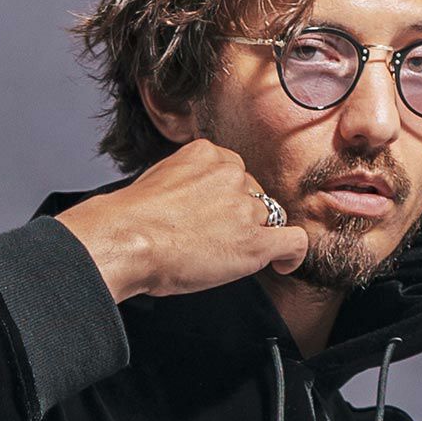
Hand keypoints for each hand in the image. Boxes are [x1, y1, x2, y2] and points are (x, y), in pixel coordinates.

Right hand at [56, 139, 309, 301]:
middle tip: (215, 241)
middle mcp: (231, 174)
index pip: (233, 173)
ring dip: (254, 237)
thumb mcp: (157, 181)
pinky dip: (292, 255)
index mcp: (206, 154)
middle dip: (240, 218)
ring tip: (229, 257)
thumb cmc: (131, 221)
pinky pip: (293, 242)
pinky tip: (283, 265)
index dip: (228, 198)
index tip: (218, 216)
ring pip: (268, 219)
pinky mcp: (255, 241)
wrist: (127, 240)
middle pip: (253, 196)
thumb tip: (189, 206)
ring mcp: (246, 207)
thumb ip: (183, 184)